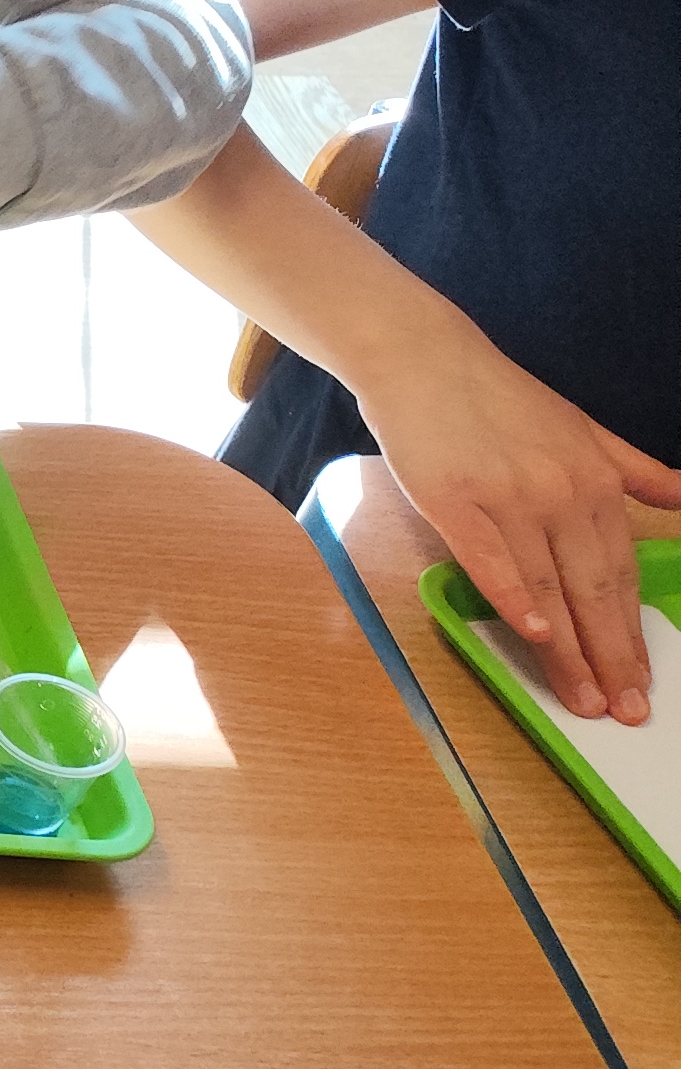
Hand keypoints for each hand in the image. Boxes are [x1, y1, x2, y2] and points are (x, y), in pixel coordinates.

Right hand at [361, 336, 680, 722]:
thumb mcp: (583, 427)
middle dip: (613, 657)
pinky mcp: (455, 501)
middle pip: (595, 589)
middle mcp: (563, 494)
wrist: (425, 357)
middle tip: (627, 710)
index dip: (631, 634)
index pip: (622, 574)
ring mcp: (509, 499)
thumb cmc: (497, 397)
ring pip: (549, 587)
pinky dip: (514, 597)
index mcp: (596, 482)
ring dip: (570, 650)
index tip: (643, 682)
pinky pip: (492, 559)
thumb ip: (634, 469)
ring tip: (585, 699)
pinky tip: (535, 631)